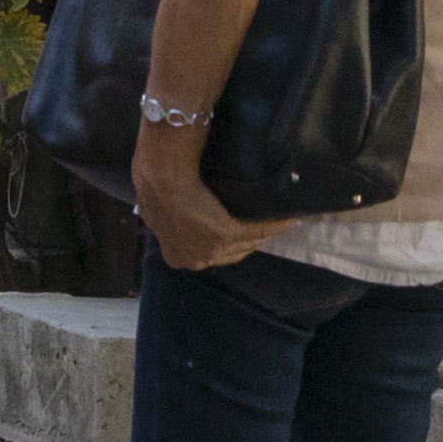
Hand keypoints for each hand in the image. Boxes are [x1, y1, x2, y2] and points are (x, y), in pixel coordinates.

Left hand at [135, 134, 276, 273]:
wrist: (161, 181)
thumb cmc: (154, 192)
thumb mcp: (157, 216)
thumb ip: (168, 226)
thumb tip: (174, 218)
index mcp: (177, 257)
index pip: (206, 256)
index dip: (219, 247)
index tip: (228, 236)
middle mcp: (196, 260)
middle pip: (228, 255)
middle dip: (242, 244)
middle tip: (254, 232)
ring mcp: (213, 249)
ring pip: (245, 244)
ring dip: (261, 235)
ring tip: (274, 226)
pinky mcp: (228, 234)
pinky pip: (258, 231)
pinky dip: (274, 226)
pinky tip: (288, 221)